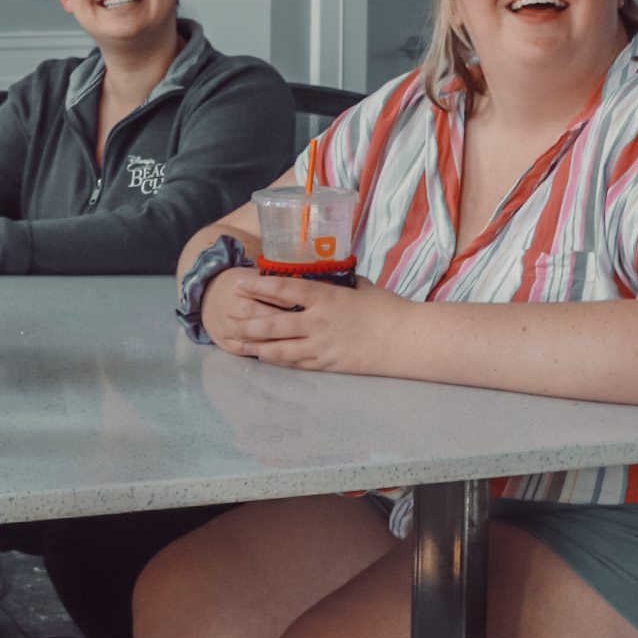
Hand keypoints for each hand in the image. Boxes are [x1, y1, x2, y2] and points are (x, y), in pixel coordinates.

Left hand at [203, 271, 407, 372]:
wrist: (407, 340)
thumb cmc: (388, 308)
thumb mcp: (360, 286)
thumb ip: (338, 281)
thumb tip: (327, 272)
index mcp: (326, 298)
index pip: (284, 290)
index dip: (259, 286)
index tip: (239, 282)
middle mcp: (319, 323)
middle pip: (274, 324)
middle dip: (249, 322)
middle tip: (229, 318)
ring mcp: (323, 346)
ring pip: (281, 348)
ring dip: (257, 345)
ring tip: (237, 341)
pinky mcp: (330, 364)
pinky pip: (298, 363)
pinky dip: (278, 360)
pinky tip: (264, 357)